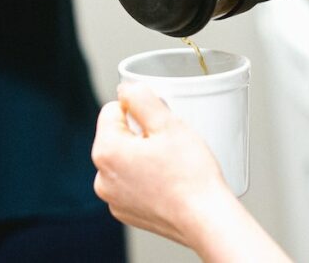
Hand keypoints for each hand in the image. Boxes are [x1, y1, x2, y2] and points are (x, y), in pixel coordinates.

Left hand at [92, 83, 233, 247]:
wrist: (206, 219)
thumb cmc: (191, 175)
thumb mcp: (168, 123)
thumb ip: (141, 97)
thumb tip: (125, 88)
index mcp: (106, 151)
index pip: (112, 110)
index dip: (138, 109)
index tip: (160, 122)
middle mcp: (102, 178)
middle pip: (118, 135)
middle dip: (140, 133)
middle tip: (169, 143)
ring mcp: (113, 199)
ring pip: (125, 160)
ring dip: (142, 155)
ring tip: (171, 164)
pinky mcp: (126, 212)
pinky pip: (131, 183)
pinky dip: (145, 178)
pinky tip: (168, 181)